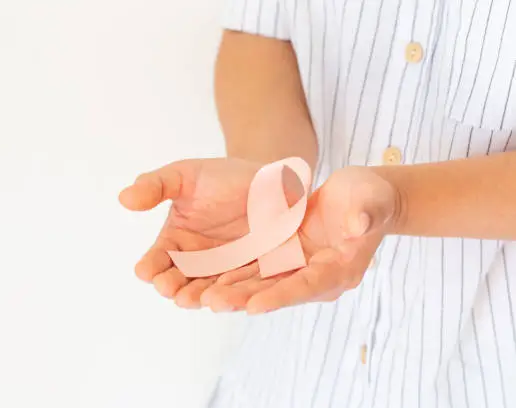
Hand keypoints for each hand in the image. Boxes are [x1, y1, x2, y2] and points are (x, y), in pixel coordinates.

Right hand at [119, 158, 279, 307]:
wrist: (267, 181)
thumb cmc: (221, 177)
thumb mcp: (184, 175)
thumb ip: (155, 185)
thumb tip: (124, 198)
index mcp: (174, 241)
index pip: (156, 259)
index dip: (150, 266)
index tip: (145, 270)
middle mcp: (195, 262)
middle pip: (178, 281)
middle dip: (171, 287)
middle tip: (169, 289)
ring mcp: (222, 271)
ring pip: (206, 290)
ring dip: (199, 297)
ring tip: (196, 299)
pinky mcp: (249, 275)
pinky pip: (238, 288)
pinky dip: (232, 295)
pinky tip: (226, 297)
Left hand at [200, 166, 399, 313]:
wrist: (359, 196)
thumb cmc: (370, 197)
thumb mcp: (370, 200)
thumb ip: (364, 213)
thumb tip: (358, 224)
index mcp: (340, 269)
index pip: (308, 286)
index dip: (281, 296)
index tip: (253, 306)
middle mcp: (316, 276)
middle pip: (278, 291)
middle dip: (246, 299)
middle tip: (214, 303)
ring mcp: (298, 268)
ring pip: (262, 284)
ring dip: (234, 291)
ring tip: (202, 297)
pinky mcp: (285, 258)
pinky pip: (257, 270)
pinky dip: (235, 275)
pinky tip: (208, 278)